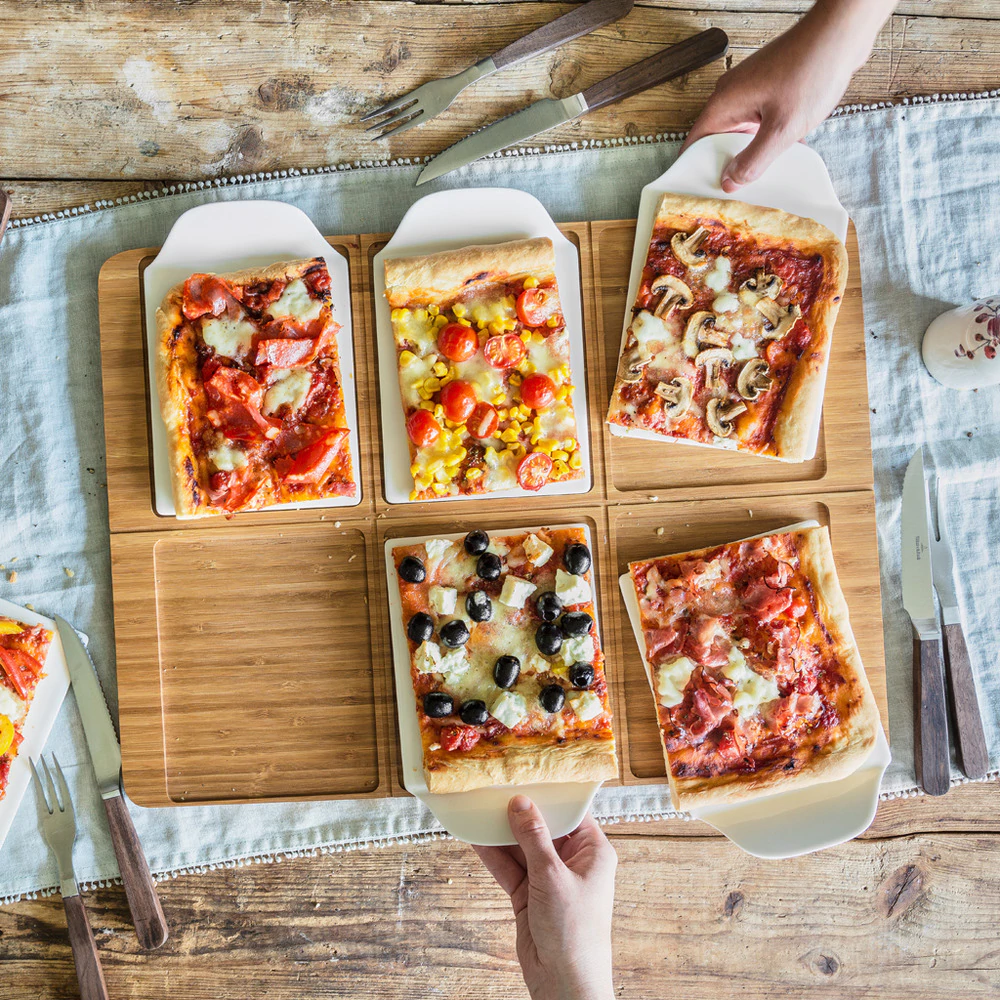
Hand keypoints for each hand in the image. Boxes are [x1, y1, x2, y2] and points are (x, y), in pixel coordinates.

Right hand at [474, 796, 616, 999]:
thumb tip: (521, 803)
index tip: (527, 775)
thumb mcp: (553, 877)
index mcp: (593, 851)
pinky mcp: (529, 896)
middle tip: (497, 788)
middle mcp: (572, 862)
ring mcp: (549, 879)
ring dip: (502, 832)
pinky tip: (476, 837)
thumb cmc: (575, 933)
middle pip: (543, 827)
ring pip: (522, 847)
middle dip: (520, 812)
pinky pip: (510, 868)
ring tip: (480, 808)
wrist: (563, 985)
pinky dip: (493, 854)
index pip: (571, 812)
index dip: (550, 794)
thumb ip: (534, 838)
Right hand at [683, 0, 896, 190]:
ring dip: (750, 152)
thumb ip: (754, 160)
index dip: (696, 170)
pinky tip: (783, 152)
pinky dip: (766, 138)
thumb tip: (731, 181)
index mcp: (724, 103)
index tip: (703, 192)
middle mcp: (731, 95)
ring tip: (761, 176)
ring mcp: (750, 90)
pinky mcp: (768, 88)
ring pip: (740, 132)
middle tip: (737, 192)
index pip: (695, 144)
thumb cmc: (812, 71)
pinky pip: (758, 122)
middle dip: (726, 165)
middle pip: (717, 140)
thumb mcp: (781, 129)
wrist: (841, 34)